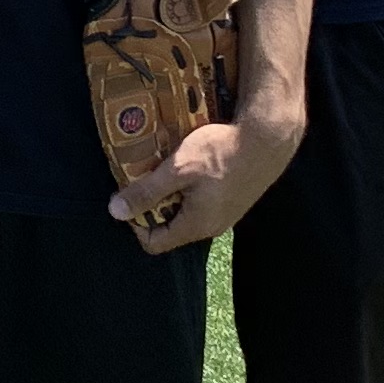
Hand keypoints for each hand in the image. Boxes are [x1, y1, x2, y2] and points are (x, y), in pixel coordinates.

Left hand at [115, 92, 306, 254]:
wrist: (268, 138)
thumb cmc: (221, 152)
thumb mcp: (177, 169)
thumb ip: (147, 192)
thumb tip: (115, 212)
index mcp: (196, 225)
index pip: (154, 244)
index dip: (136, 223)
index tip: (131, 196)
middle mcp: (211, 227)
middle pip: (170, 228)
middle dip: (153, 204)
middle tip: (146, 176)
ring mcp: (225, 215)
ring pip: (186, 213)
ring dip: (171, 194)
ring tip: (166, 168)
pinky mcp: (234, 200)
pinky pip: (202, 202)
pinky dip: (190, 188)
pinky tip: (190, 164)